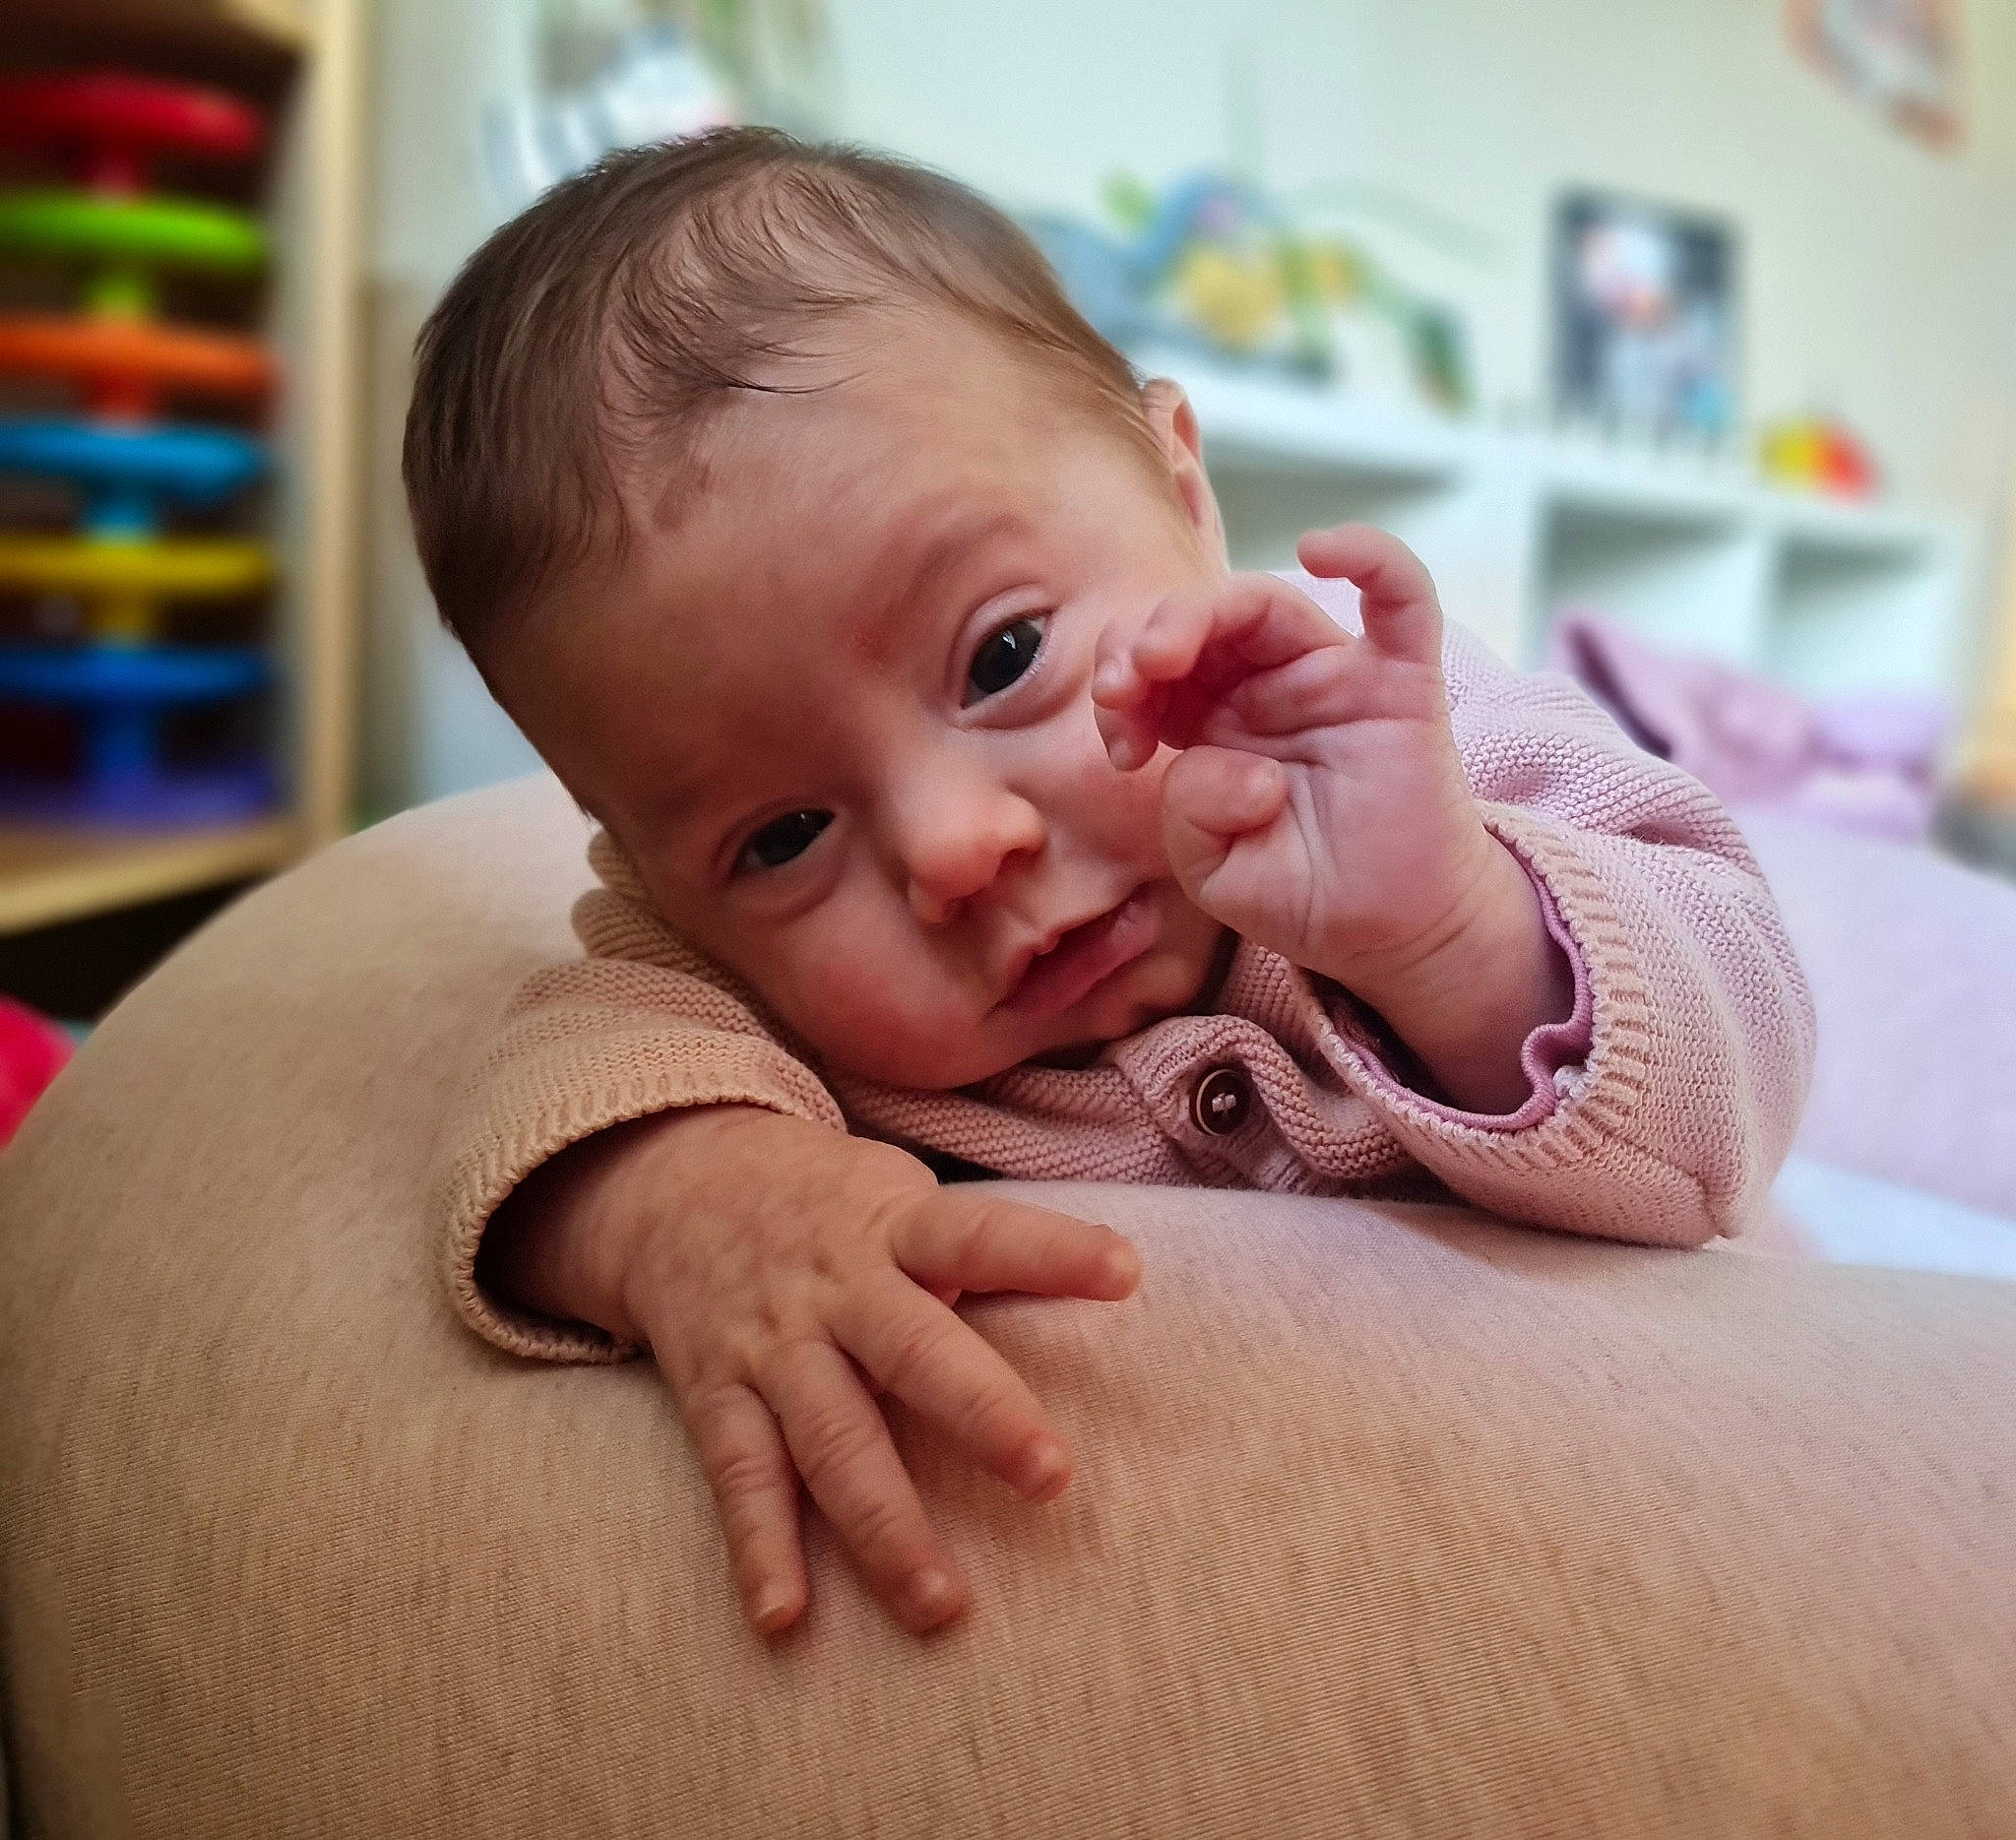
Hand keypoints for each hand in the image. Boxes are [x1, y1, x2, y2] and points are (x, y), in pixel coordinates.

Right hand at [481, 1105, 1140, 1637]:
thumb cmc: (826, 1203)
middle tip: (1052, 1477)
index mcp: (892, 1226)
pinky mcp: (717, 1396)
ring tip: (940, 1605)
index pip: (981, 1232)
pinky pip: (741, 1478)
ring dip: (884, 1527)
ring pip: (831, 1441)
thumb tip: (1108, 1281)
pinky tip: (785, 1619)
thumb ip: (974, 1249)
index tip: (1126, 1271)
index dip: (1052, 1250)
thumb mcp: (897, 1194)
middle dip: (982, 1415)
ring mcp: (773, 1347)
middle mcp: (834, 1289)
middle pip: (912, 1352)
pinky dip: (761, 1549)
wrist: (672, 1181)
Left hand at [1092, 524, 1569, 1111]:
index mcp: (1213, 718)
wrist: (1387, 933)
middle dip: (1142, 640)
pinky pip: (1400, 597)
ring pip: (1266, 603)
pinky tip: (1321, 547)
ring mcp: (1332, 676)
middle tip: (1121, 688)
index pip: (1154, 668)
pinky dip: (1370, 556)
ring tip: (1161, 655)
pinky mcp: (1401, 683)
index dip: (1121, 689)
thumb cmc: (1301, 891)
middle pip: (1199, 621)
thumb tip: (1235, 765)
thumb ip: (1191, 816)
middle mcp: (1267, 683)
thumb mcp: (1212, 869)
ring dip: (1200, 611)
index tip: (1123, 750)